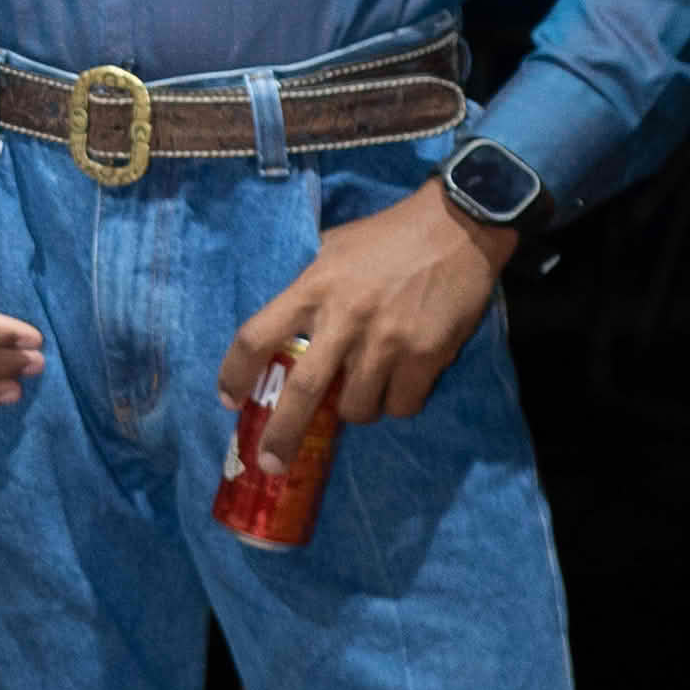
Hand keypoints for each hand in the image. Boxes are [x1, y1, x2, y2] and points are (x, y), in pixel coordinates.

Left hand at [220, 175, 512, 458]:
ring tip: (366, 386)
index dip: (234, 374)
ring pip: (357, 408)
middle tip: (270, 463)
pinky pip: (400, 406)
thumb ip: (309, 286)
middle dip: (281, 435)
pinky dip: (396, 403)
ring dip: (356, 409)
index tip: (229, 400)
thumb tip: (285, 324)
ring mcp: (386, 341)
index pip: (255, 337)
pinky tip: (402, 383)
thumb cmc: (389, 236)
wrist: (460, 225)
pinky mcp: (426, 356)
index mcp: (313, 288)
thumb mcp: (333, 247)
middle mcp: (343, 318)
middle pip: (302, 392)